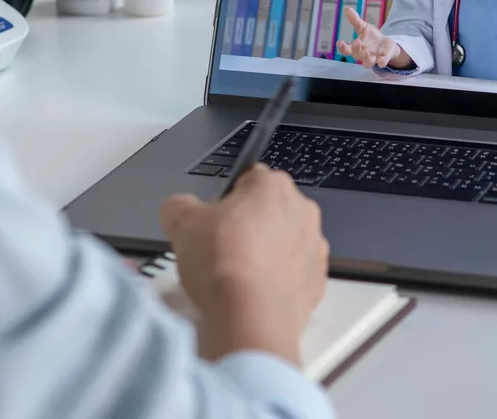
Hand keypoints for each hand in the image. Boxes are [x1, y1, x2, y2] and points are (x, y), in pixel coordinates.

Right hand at [159, 165, 328, 366]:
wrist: (249, 318)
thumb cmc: (223, 265)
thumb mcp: (181, 223)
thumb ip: (179, 206)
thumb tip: (179, 209)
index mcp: (274, 186)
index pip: (248, 179)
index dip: (226, 200)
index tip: (213, 220)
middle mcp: (302, 211)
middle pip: (269, 212)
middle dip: (248, 226)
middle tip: (221, 249)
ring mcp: (314, 248)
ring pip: (284, 243)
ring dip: (265, 254)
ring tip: (236, 276)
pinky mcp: (317, 282)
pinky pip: (294, 275)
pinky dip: (277, 282)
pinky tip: (253, 294)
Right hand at [336, 6, 411, 68]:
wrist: (387, 44)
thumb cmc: (372, 37)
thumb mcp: (364, 27)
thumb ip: (355, 20)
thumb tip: (346, 8)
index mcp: (357, 47)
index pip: (347, 50)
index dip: (342, 47)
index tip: (339, 42)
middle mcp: (363, 54)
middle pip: (356, 55)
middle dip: (356, 49)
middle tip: (356, 41)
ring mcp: (374, 58)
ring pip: (367, 63)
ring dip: (366, 57)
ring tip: (366, 51)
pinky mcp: (383, 59)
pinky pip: (381, 63)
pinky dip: (381, 61)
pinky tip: (381, 60)